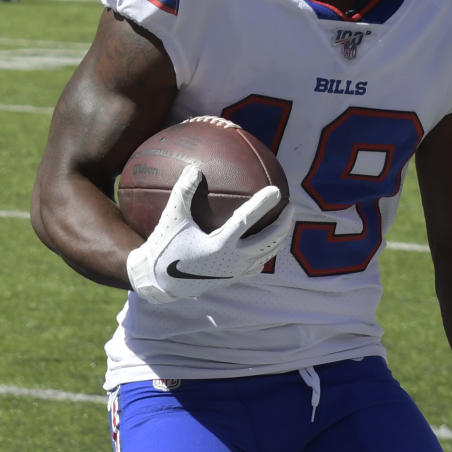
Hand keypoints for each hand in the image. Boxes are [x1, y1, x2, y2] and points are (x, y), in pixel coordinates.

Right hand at [126, 163, 291, 304]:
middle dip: (284, 224)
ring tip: (285, 223)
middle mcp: (232, 260)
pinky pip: (257, 266)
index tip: (276, 190)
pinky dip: (267, 253)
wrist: (161, 282)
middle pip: (269, 241)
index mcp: (219, 245)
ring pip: (267, 255)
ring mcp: (235, 271)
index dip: (263, 204)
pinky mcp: (232, 278)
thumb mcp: (172, 218)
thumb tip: (194, 168)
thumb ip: (183, 192)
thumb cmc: (166, 247)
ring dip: (280, 239)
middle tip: (291, 206)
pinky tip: (268, 244)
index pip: (247, 221)